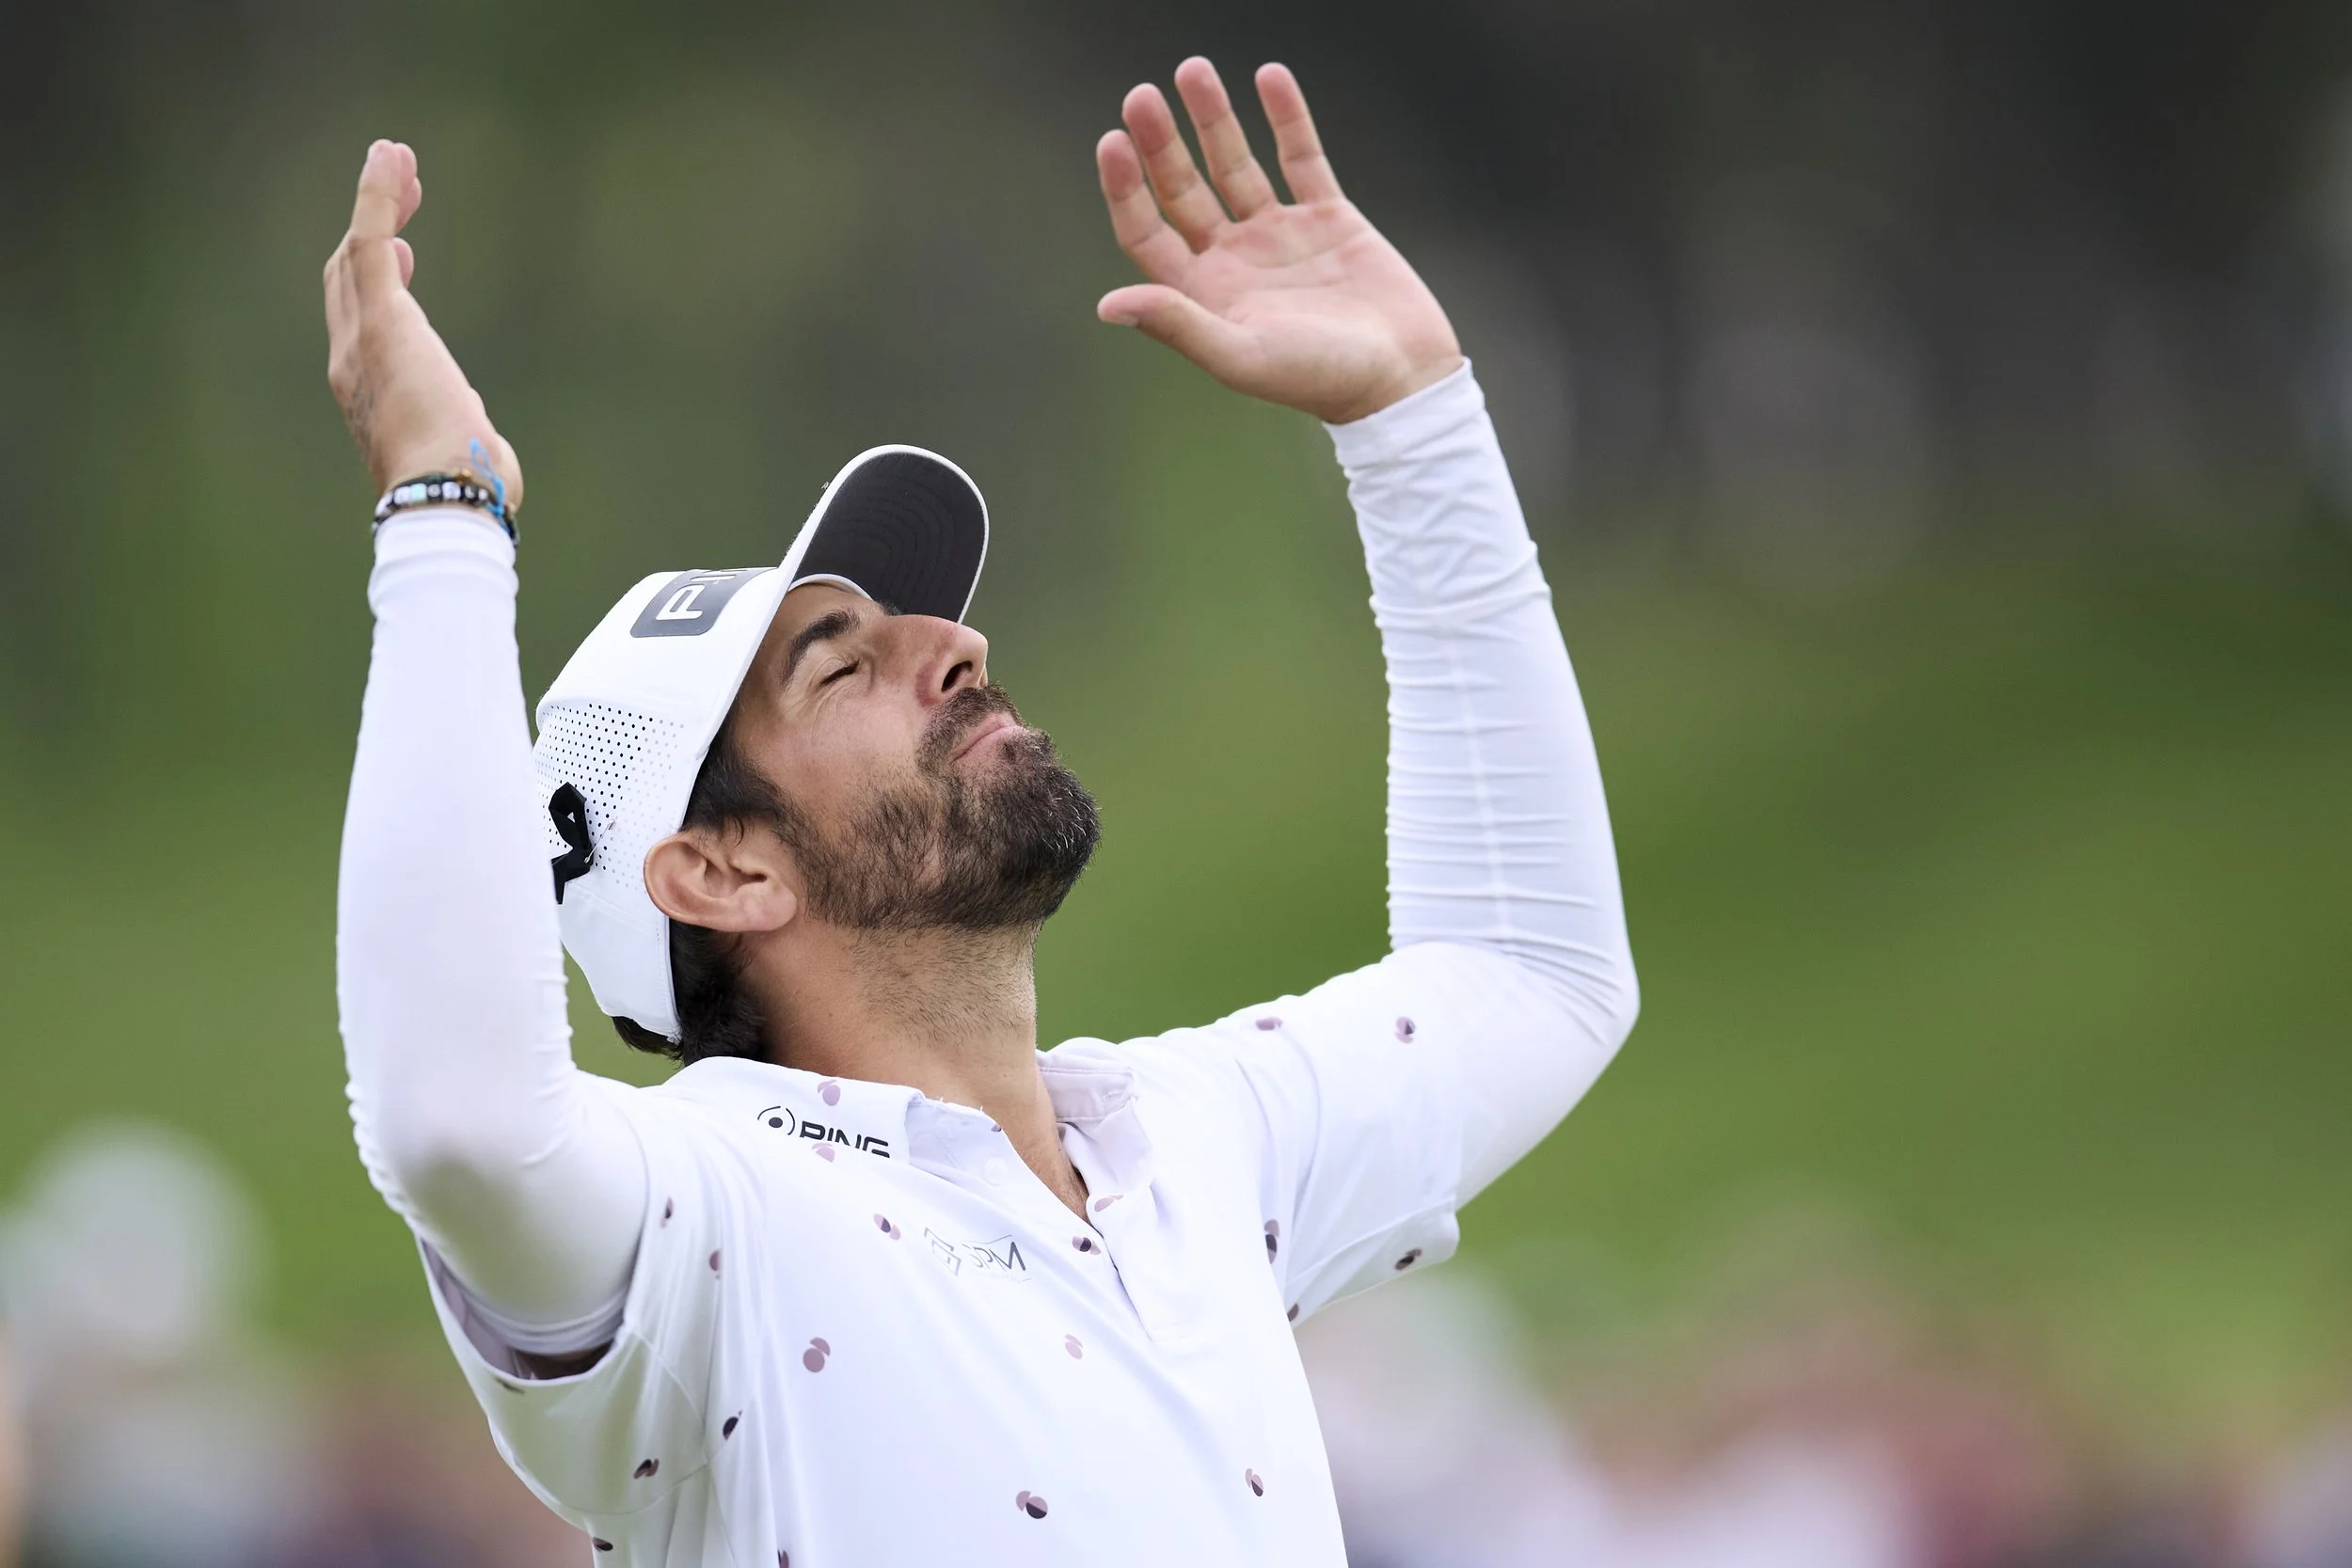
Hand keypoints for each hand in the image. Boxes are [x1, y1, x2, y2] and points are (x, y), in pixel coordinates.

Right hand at [323, 141, 522, 508]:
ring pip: (357, 251)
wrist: (445, 499)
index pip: (362, 318)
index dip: (378, 275)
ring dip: (378, 201)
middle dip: (374, 226)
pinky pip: (369, 242)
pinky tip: (389, 157)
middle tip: (406, 187)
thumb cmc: (465, 493)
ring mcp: (362, 337)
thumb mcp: (465, 452)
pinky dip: (376, 196)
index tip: (403, 245)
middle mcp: (353, 359)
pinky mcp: (383, 320)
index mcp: (371, 391)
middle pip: (351, 275)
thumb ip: (464, 430)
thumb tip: (479, 429)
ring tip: (399, 159)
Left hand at [1095, 59, 1463, 424]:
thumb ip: (1177, 325)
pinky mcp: (1328, 219)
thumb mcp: (1240, 355)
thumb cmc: (1317, 378)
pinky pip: (1301, 157)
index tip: (1113, 141)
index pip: (1147, 232)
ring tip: (1193, 69)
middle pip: (1182, 189)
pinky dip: (1287, 118)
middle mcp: (1234, 260)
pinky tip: (1269, 75)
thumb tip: (1107, 306)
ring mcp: (1280, 236)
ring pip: (1235, 165)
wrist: (1401, 376)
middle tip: (1140, 95)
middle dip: (1160, 143)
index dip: (1125, 189)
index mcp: (1203, 294)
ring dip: (1214, 119)